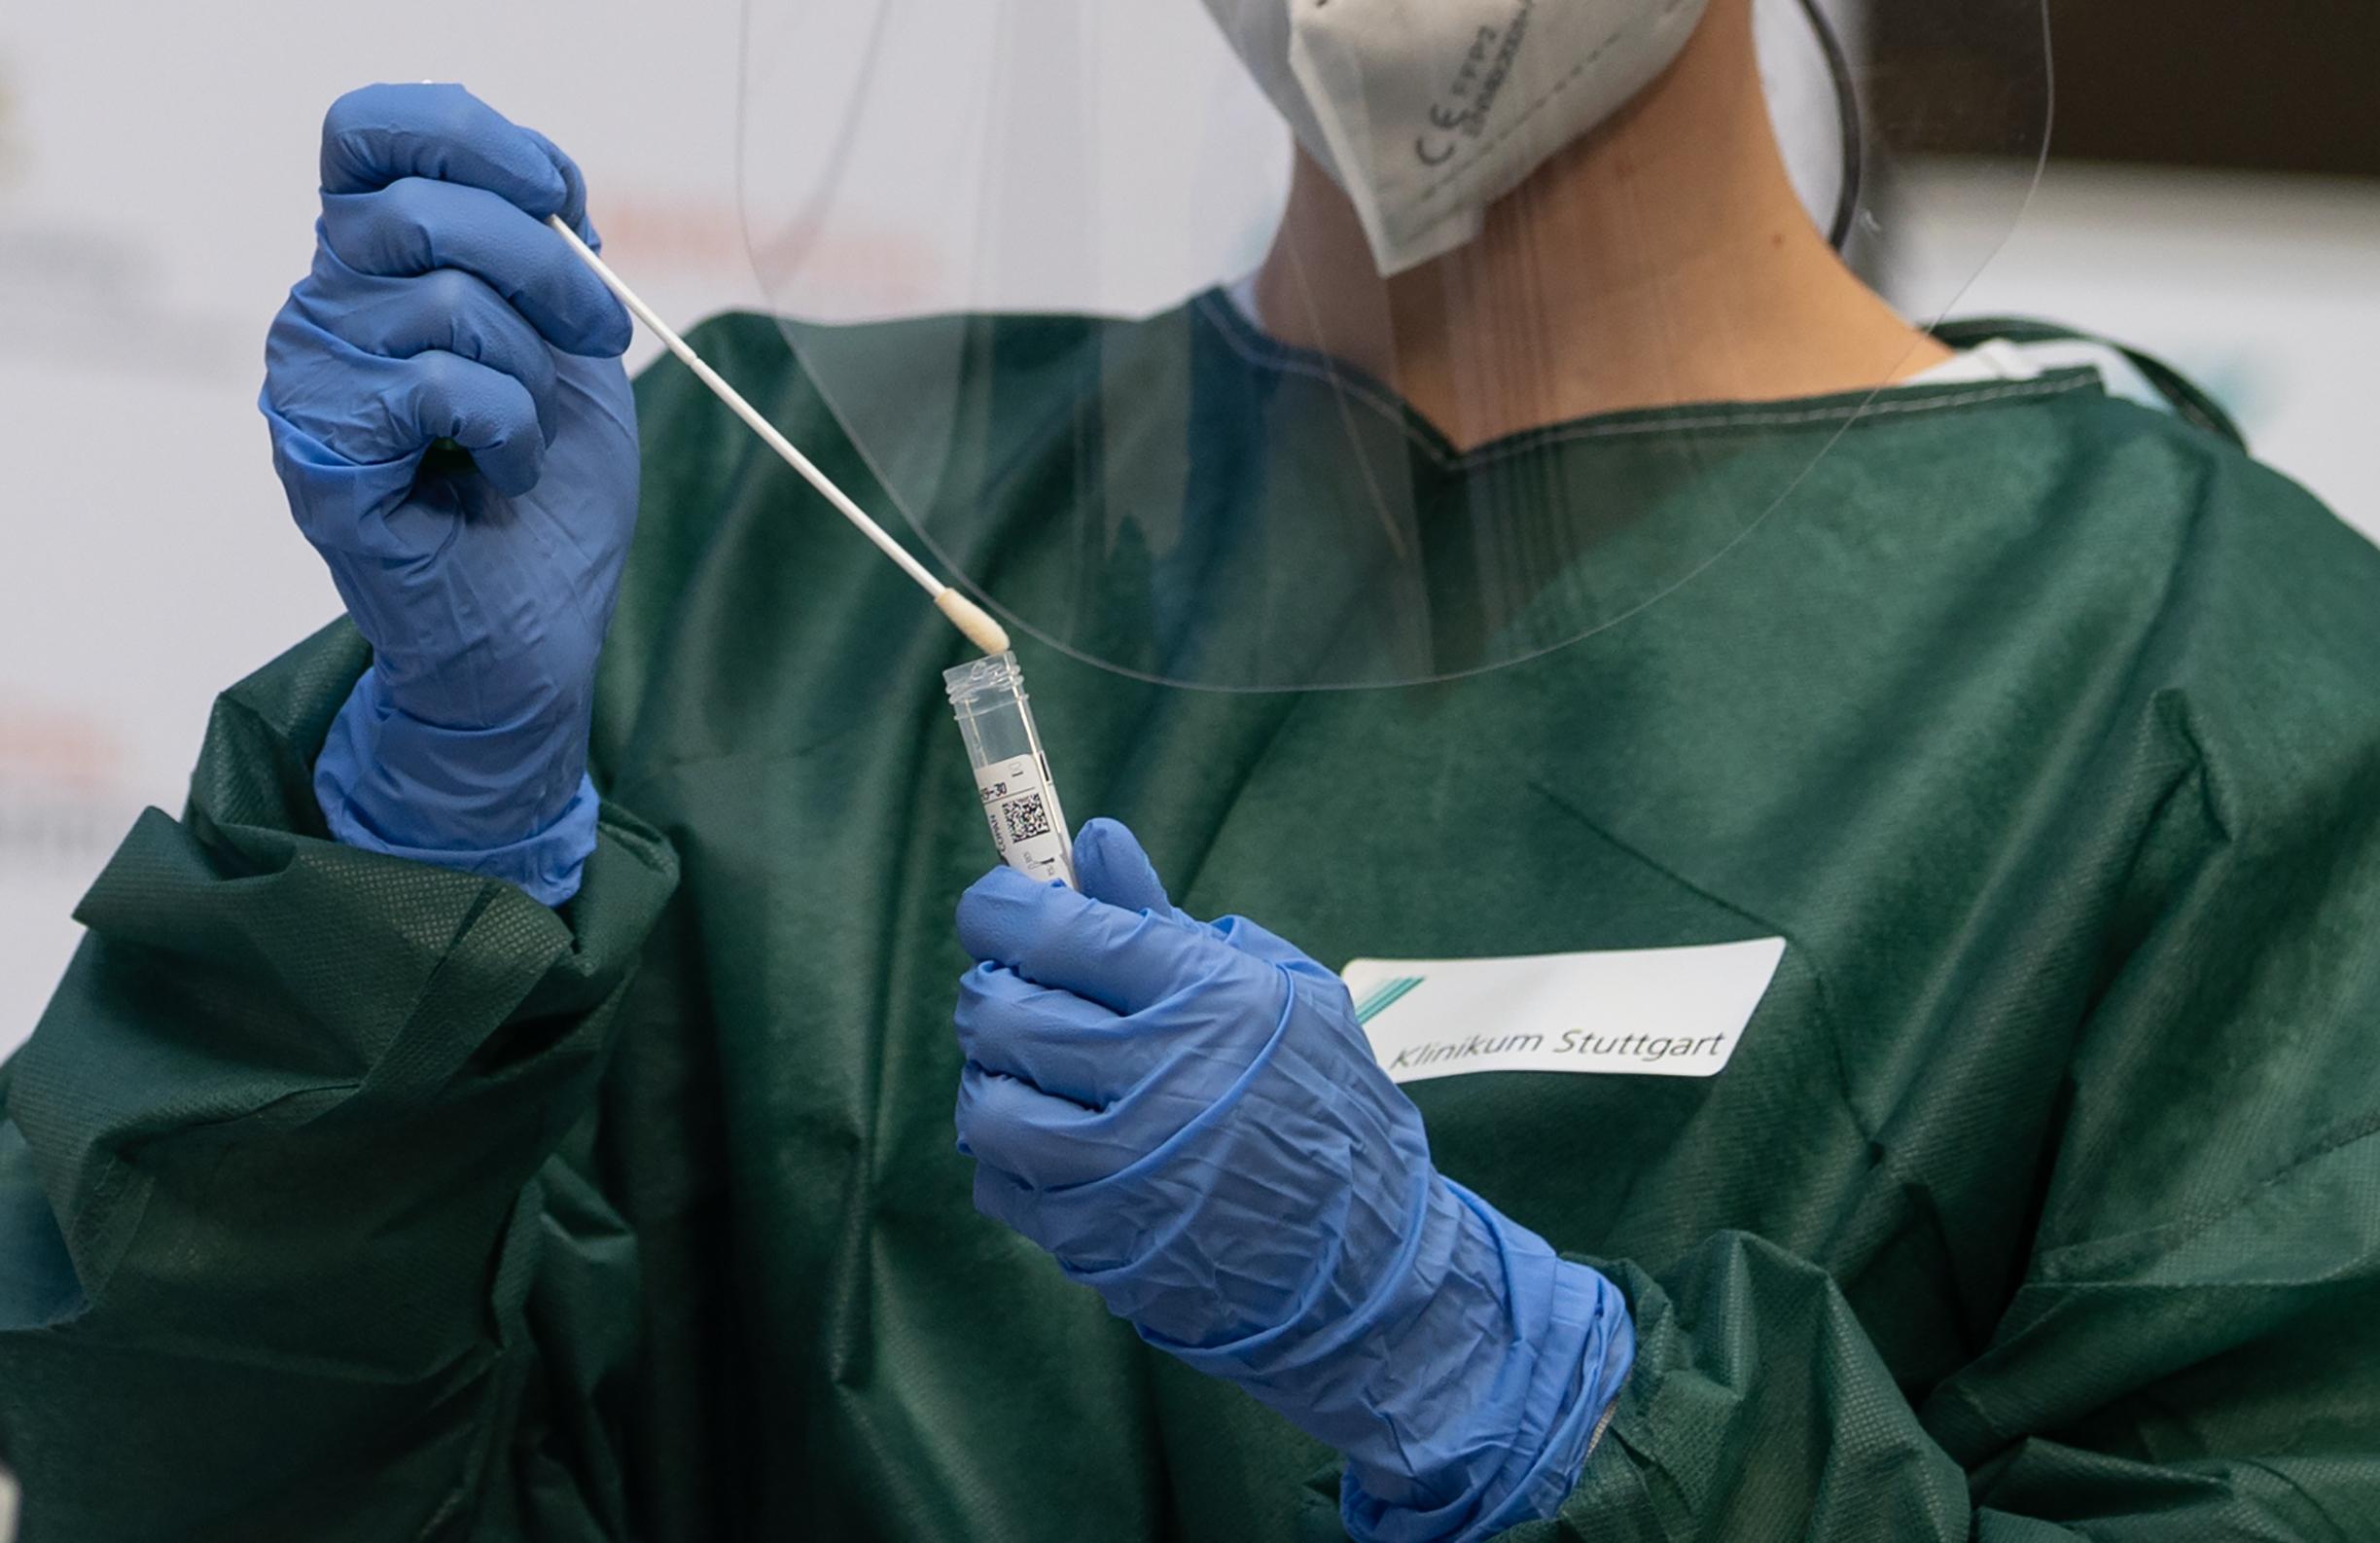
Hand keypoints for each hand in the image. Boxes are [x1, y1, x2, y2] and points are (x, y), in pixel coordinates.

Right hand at [263, 83, 638, 902]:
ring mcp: (310, 384)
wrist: (534, 645)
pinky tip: (503, 480)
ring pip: (437, 298)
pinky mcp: (322, 458)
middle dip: (547, 270)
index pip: (371, 132)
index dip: (471, 137)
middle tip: (599, 341)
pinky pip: (437, 386)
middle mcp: (322, 312)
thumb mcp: (574, 357)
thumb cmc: (548, 504)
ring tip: (529, 439)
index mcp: (372, 269)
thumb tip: (551, 190)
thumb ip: (551, 260)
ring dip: (531, 371)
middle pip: (419, 205)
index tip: (562, 195)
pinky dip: (509, 430)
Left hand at [953, 820, 1634, 1542]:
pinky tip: (1055, 1148)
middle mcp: (1164, 1079)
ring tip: (1033, 1076)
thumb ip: (1169, 921)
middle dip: (994, 992)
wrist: (1370, 1271)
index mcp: (1214, 999)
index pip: (1060, 932)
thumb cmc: (1329, 1113)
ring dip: (995, 1080)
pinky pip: (999, 1185)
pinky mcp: (1098, 1243)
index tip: (993, 910)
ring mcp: (1125, 1171)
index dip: (1001, 910)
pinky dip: (1010, 1160)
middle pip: (1005, 1012)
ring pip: (986, 1103)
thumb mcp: (1282, 995)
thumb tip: (1096, 842)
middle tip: (1017, 996)